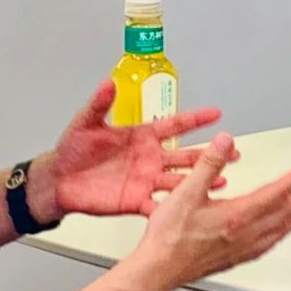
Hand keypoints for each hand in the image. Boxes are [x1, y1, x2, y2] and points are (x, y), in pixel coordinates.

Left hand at [28, 80, 237, 223]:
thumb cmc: (72, 150)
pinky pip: (159, 205)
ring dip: (200, 180)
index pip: (174, 125)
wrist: (59, 180)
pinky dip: (176, 207)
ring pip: (179, 180)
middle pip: (185, 154)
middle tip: (231, 150)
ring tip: (221, 180)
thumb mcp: (85, 122)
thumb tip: (107, 83)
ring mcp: (145, 180)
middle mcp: (148, 158)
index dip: (195, 119)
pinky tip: (192, 207)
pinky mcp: (135, 200)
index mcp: (141, 136)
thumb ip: (99, 104)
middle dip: (209, 153)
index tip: (216, 113)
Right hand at [126, 133, 290, 290]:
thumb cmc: (169, 236)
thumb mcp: (185, 191)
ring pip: (280, 230)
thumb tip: (225, 141)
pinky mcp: (236, 258)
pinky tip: (279, 233)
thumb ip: (208, 163)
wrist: (158, 269)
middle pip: (286, 213)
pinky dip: (281, 234)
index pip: (276, 192)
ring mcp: (242, 248)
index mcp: (237, 215)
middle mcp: (245, 234)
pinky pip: (269, 244)